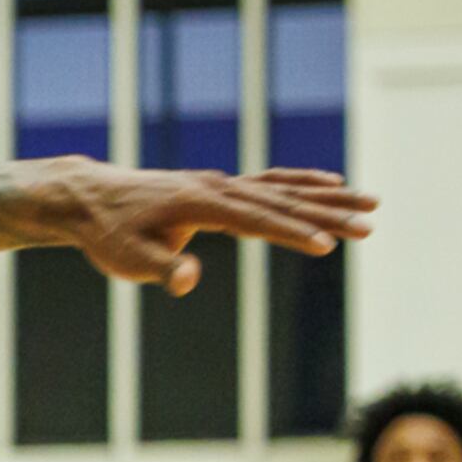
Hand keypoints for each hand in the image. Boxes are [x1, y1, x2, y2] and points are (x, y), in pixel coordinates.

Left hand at [56, 165, 374, 292]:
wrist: (90, 199)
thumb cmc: (108, 234)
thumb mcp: (128, 259)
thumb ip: (162, 269)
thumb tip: (190, 280)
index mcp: (201, 204)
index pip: (257, 221)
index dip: (293, 234)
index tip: (328, 245)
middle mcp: (218, 187)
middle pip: (283, 201)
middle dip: (328, 214)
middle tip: (370, 226)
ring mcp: (221, 183)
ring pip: (284, 188)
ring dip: (328, 196)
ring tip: (371, 203)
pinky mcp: (219, 186)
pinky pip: (271, 181)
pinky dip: (303, 182)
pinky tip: (332, 182)